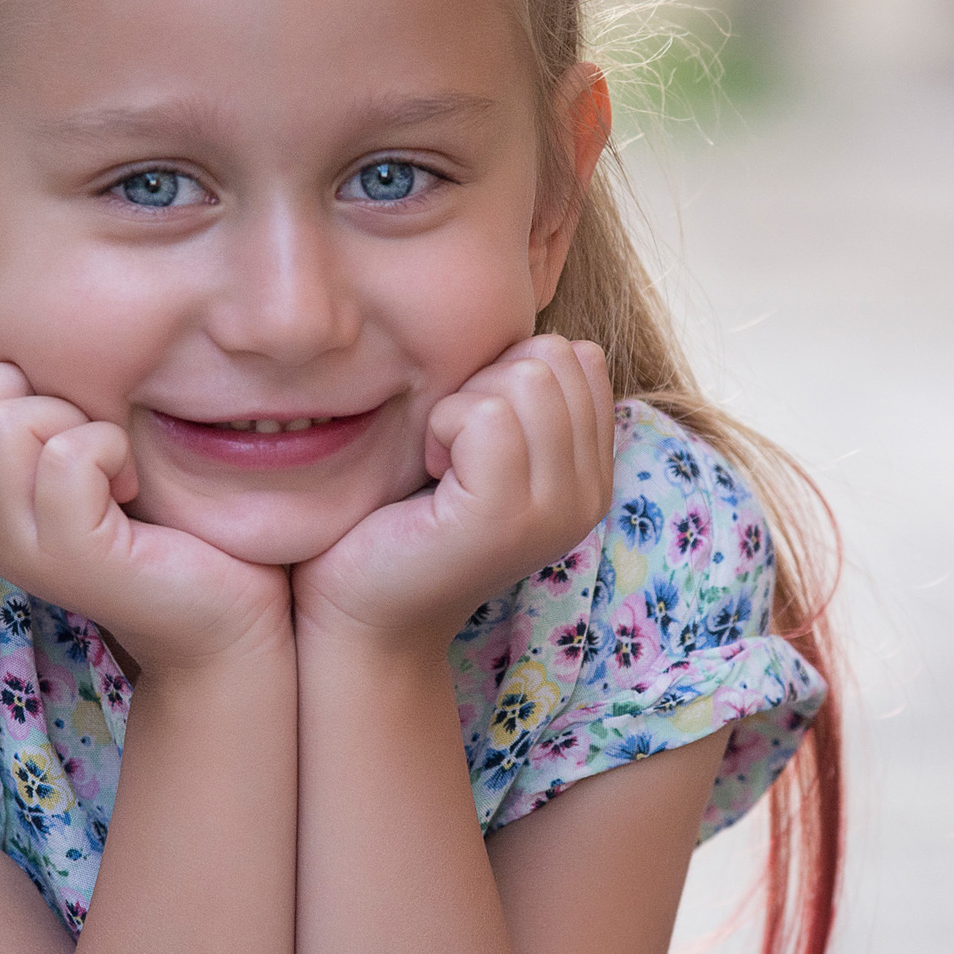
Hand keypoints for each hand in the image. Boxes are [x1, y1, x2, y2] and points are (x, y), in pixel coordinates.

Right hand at [0, 361, 291, 675]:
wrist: (222, 622)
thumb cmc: (163, 526)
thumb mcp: (81, 462)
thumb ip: (36, 419)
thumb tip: (18, 340)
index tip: (49, 416)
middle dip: (18, 392)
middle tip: (80, 433)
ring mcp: (23, 549)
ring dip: (69, 419)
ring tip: (109, 461)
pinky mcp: (74, 558)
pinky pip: (67, 457)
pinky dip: (110, 446)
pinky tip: (133, 481)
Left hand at [292, 335, 614, 656]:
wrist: (362, 612)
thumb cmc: (404, 519)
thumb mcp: (480, 444)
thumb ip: (524, 396)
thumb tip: (556, 341)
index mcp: (591, 473)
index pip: (579, 357)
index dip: (508, 372)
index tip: (470, 436)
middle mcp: (590, 495)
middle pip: (554, 357)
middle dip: (485, 383)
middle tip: (449, 451)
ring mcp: (556, 509)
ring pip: (525, 379)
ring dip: (460, 408)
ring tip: (439, 466)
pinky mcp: (507, 516)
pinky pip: (486, 414)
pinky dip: (441, 429)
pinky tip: (428, 476)